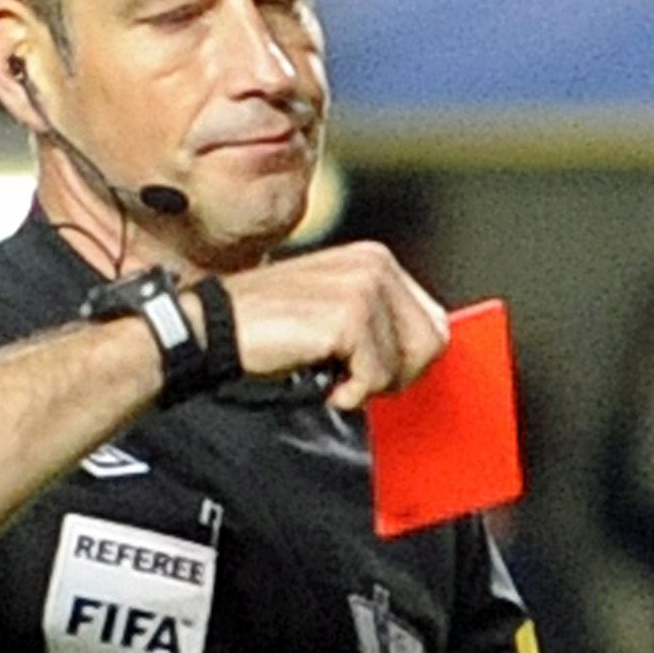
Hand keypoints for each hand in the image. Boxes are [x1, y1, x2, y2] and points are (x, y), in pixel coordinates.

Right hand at [219, 239, 450, 413]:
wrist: (218, 328)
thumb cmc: (271, 327)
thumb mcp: (335, 313)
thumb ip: (381, 322)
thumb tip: (425, 351)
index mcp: (375, 260)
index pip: (434, 325)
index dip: (408, 361)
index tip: (371, 367)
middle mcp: (374, 266)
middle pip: (430, 346)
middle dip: (393, 374)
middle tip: (348, 372)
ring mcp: (362, 288)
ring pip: (402, 367)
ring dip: (363, 384)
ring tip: (325, 367)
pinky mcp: (348, 316)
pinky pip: (374, 378)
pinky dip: (346, 392)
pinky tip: (316, 373)